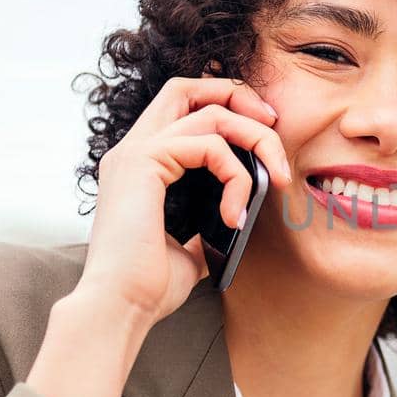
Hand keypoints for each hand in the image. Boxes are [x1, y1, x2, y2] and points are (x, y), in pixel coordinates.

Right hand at [77, 74, 292, 329]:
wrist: (119, 309)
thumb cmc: (148, 288)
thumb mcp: (190, 249)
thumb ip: (208, 225)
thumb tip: (238, 220)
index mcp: (140, 165)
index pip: (181, 106)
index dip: (226, 106)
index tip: (265, 134)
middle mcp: (132, 150)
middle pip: (188, 87)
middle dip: (238, 96)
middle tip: (273, 127)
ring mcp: (135, 152)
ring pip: (210, 112)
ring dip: (256, 139)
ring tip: (277, 178)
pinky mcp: (143, 162)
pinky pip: (209, 145)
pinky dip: (236, 177)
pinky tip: (234, 215)